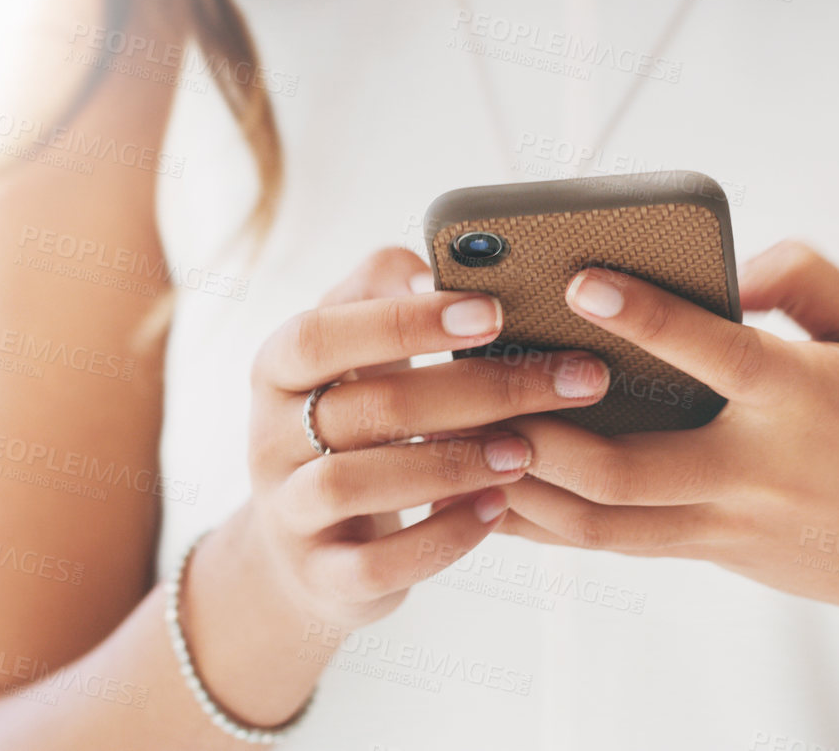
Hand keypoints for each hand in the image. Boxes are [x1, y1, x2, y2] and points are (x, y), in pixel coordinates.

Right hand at [233, 247, 611, 631]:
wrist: (302, 551)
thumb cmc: (351, 425)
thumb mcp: (351, 354)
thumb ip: (382, 293)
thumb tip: (432, 259)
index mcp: (278, 368)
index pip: (324, 333)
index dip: (407, 321)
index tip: (495, 310)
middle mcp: (269, 438)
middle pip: (368, 407)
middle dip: (477, 390)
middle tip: (570, 379)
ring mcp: (288, 514)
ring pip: (357, 483)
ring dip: (452, 462)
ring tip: (526, 449)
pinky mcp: (321, 578)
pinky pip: (379, 563)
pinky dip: (443, 536)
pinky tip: (497, 508)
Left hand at [497, 240, 838, 618]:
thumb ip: (805, 277)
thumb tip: (729, 263)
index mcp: (801, 399)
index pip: (713, 353)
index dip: (643, 314)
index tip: (579, 277)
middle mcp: (757, 470)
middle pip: (627, 468)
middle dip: (544, 430)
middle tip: (486, 383)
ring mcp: (729, 524)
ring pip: (605, 524)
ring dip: (529, 487)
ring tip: (471, 441)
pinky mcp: (714, 552)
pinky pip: (616, 543)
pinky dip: (553, 522)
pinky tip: (500, 492)